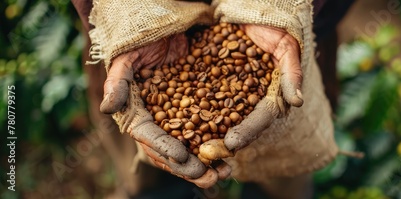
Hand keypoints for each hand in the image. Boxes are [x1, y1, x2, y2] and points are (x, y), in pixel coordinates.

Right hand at [99, 34, 228, 187]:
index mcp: (138, 115)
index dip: (164, 147)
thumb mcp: (127, 58)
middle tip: (208, 177)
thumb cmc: (140, 44)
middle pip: (171, 152)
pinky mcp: (197, 113)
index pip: (149, 137)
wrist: (165, 29)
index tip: (182, 156)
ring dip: (207, 164)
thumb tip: (106, 109)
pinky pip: (207, 133)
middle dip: (189, 168)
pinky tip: (232, 154)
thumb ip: (117, 83)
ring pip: (191, 149)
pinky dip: (217, 146)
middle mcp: (158, 124)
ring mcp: (179, 120)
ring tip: (225, 172)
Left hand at [198, 24, 303, 160]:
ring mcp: (231, 93)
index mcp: (270, 94)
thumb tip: (297, 102)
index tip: (232, 144)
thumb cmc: (275, 28)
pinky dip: (190, 113)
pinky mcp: (213, 83)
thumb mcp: (286, 46)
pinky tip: (174, 122)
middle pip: (237, 124)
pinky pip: (202, 100)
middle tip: (205, 153)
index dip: (249, 131)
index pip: (261, 117)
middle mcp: (251, 98)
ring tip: (188, 147)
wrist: (252, 12)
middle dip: (222, 141)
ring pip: (218, 117)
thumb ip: (291, 73)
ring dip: (204, 134)